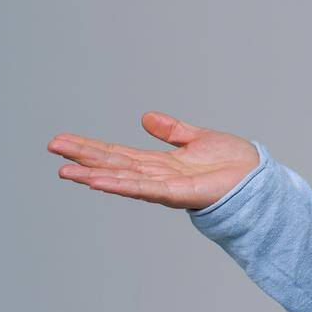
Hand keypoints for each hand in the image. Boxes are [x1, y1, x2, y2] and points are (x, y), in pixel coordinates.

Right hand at [47, 111, 259, 211]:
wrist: (258, 179)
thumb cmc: (233, 164)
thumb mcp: (198, 138)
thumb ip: (172, 131)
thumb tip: (145, 117)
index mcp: (160, 163)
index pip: (118, 153)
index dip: (91, 147)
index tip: (64, 140)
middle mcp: (157, 176)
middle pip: (113, 164)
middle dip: (83, 156)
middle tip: (52, 148)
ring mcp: (165, 187)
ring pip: (123, 178)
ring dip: (93, 175)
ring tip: (65, 170)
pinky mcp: (178, 194)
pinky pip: (144, 189)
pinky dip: (120, 185)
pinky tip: (98, 181)